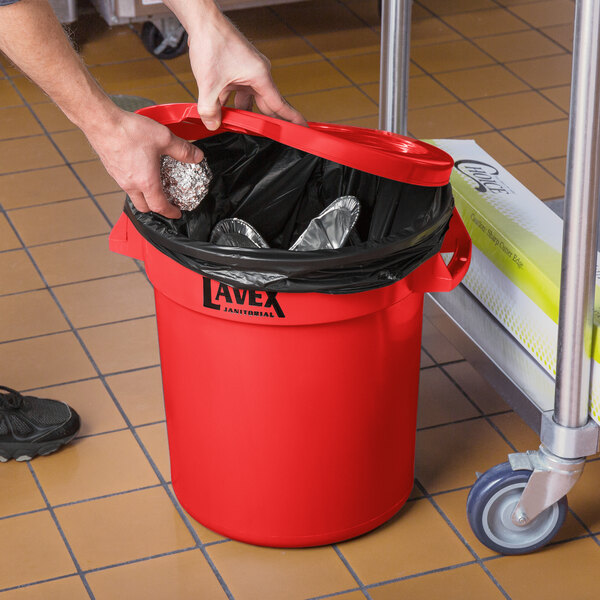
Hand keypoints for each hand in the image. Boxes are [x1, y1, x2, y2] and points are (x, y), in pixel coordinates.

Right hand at [84, 109, 202, 218]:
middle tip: (166, 203)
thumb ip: (183, 150)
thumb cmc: (129, 131)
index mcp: (146, 183)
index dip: (170, 212)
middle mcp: (131, 184)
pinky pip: (125, 184)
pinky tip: (140, 169)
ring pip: (133, 195)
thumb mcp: (165, 139)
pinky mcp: (111, 169)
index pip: (159, 207)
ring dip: (145, 196)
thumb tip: (196, 156)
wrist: (101, 121)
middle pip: (144, 207)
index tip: (177, 213)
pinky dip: (135, 184)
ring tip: (154, 185)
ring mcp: (118, 178)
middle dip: (156, 208)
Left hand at [187, 11, 305, 129]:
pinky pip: (238, 92)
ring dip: (242, 112)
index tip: (303, 129)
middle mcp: (258, 74)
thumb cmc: (212, 43)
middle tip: (269, 138)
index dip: (292, 119)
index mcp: (260, 77)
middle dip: (265, 121)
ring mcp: (248, 72)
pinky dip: (231, 101)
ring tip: (237, 126)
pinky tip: (221, 110)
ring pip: (249, 100)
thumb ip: (210, 109)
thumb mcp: (209, 84)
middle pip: (266, 105)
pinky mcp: (237, 70)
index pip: (280, 104)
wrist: (203, 21)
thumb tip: (213, 125)